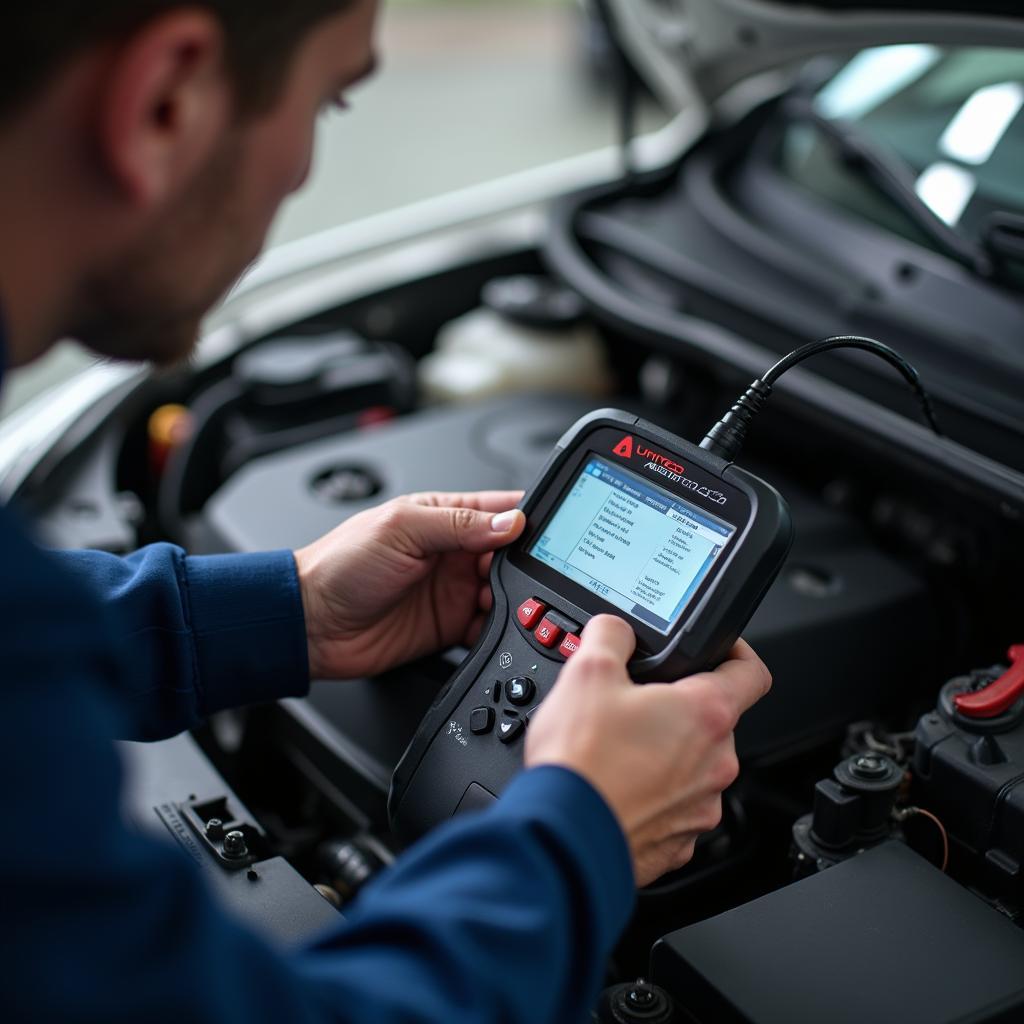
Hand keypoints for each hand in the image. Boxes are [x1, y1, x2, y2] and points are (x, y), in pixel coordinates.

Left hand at [294, 492, 524, 679]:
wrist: (312, 624)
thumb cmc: (340, 566)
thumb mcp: (402, 529)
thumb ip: (458, 524)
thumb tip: (510, 521)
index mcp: (441, 516)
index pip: (497, 508)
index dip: (524, 517)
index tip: (546, 529)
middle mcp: (451, 552)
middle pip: (510, 554)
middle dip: (524, 563)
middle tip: (525, 572)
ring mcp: (452, 590)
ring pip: (506, 591)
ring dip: (514, 597)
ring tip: (501, 599)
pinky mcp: (450, 626)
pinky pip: (489, 627)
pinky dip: (500, 628)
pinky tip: (495, 625)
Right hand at [525, 616, 770, 887]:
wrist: (564, 837)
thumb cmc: (583, 762)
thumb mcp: (587, 672)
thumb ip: (610, 635)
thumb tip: (615, 629)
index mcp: (706, 713)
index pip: (751, 672)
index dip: (735, 651)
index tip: (715, 649)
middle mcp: (716, 763)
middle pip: (712, 720)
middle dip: (678, 707)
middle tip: (634, 703)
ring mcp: (701, 807)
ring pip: (693, 765)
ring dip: (665, 753)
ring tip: (617, 749)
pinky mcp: (678, 842)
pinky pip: (674, 806)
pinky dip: (651, 795)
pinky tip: (616, 786)